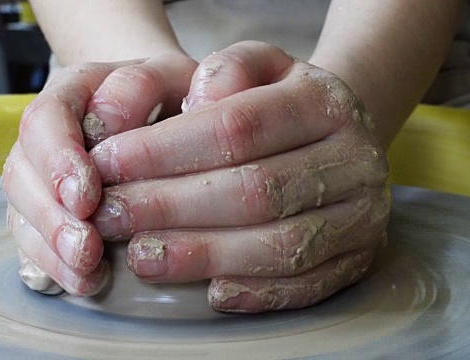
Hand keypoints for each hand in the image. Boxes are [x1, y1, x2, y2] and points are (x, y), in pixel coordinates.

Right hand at [2, 54, 197, 294]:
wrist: (163, 103)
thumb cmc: (171, 92)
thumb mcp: (169, 74)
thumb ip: (141, 84)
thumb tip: (109, 121)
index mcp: (72, 91)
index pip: (46, 121)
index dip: (58, 161)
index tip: (86, 197)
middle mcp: (49, 134)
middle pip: (24, 173)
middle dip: (51, 217)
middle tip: (86, 248)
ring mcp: (44, 173)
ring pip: (22, 210)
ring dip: (50, 247)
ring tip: (85, 273)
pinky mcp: (50, 208)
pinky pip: (33, 239)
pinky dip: (51, 264)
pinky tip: (79, 281)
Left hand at [90, 41, 390, 311]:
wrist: (342, 137)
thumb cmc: (282, 102)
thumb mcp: (258, 65)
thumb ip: (225, 70)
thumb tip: (194, 104)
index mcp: (325, 102)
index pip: (236, 127)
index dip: (164, 150)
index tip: (107, 163)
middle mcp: (354, 159)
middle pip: (254, 190)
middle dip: (171, 207)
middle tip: (111, 215)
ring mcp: (362, 214)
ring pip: (279, 245)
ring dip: (202, 255)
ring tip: (141, 256)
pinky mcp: (360, 258)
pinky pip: (308, 285)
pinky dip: (256, 293)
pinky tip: (208, 291)